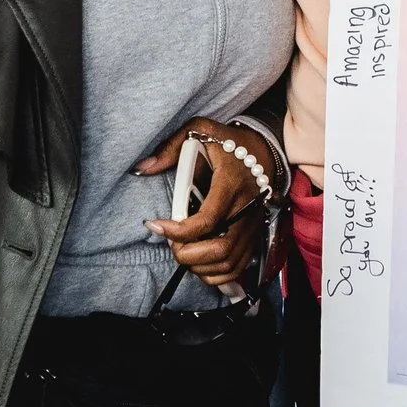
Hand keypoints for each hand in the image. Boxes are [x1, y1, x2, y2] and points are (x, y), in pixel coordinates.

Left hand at [137, 119, 272, 298]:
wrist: (264, 152)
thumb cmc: (229, 143)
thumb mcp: (199, 131)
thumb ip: (170, 149)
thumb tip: (143, 168)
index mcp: (230, 186)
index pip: (207, 220)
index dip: (178, 231)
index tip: (157, 224)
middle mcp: (245, 210)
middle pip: (219, 250)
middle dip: (188, 255)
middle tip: (172, 243)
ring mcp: (251, 227)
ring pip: (227, 264)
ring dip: (199, 266)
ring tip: (183, 251)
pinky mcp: (253, 236)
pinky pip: (237, 268)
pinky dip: (215, 274)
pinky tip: (199, 262)